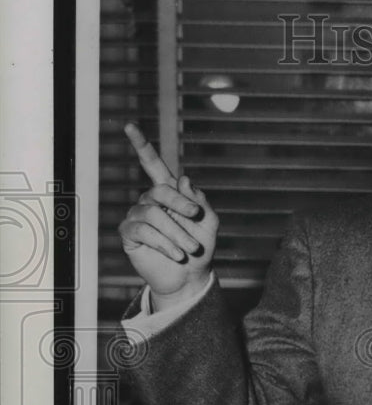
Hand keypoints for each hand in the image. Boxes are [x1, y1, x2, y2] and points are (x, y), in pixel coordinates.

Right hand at [118, 123, 218, 309]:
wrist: (190, 277)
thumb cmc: (200, 249)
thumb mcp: (209, 223)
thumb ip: (200, 201)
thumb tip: (184, 180)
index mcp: (169, 193)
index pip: (154, 165)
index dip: (142, 146)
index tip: (130, 126)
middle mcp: (150, 201)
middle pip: (160, 191)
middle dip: (181, 205)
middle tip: (196, 219)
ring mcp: (138, 217)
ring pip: (154, 215)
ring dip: (177, 233)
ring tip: (189, 249)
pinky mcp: (130, 235)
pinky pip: (144, 232)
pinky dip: (164, 244)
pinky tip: (177, 255)